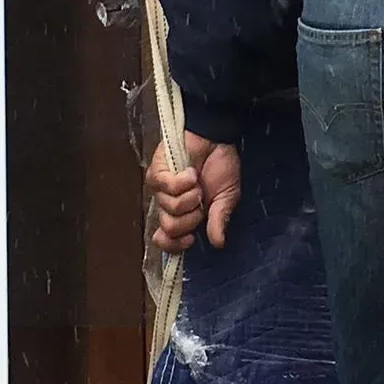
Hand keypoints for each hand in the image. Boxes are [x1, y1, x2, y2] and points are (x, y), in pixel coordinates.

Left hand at [145, 130, 240, 252]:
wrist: (216, 138)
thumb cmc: (221, 165)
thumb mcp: (226, 197)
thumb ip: (219, 219)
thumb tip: (218, 243)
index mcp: (184, 215)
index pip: (167, 241)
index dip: (175, 245)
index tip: (191, 238)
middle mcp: (169, 206)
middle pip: (169, 228)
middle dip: (190, 217)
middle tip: (200, 200)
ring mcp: (161, 190)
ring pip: (170, 209)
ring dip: (190, 195)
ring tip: (197, 181)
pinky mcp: (156, 173)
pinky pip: (167, 188)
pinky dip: (183, 182)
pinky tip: (191, 173)